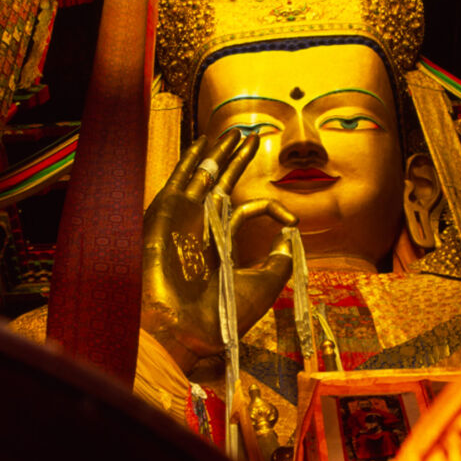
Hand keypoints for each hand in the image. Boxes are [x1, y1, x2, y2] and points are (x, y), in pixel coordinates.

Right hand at [141, 129, 297, 373]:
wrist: (180, 329)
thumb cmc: (219, 318)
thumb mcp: (262, 288)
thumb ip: (279, 263)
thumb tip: (290, 237)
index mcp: (219, 247)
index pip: (245, 212)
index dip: (272, 209)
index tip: (292, 222)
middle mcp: (199, 230)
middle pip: (220, 184)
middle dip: (237, 161)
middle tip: (253, 136)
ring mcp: (182, 221)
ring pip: (202, 176)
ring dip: (219, 153)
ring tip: (236, 131)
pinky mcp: (168, 215)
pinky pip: (180, 180)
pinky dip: (192, 160)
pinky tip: (205, 141)